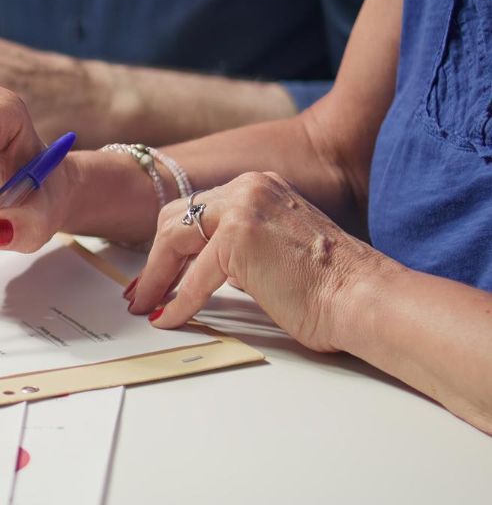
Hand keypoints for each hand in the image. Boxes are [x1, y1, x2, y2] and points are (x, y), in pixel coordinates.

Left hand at [129, 172, 380, 351]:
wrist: (363, 299)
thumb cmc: (329, 287)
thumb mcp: (274, 249)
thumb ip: (240, 247)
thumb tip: (200, 266)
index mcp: (259, 186)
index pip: (197, 210)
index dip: (169, 245)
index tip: (154, 273)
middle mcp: (249, 187)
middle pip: (176, 218)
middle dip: (154, 258)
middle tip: (140, 291)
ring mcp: (243, 207)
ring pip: (174, 240)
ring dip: (156, 277)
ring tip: (145, 304)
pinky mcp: (239, 237)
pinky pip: (193, 276)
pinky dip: (177, 301)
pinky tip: (167, 318)